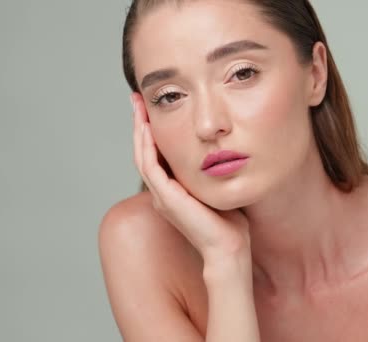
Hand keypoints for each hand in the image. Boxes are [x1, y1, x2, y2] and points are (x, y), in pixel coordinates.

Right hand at [131, 93, 250, 260]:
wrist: (229, 248)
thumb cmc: (230, 224)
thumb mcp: (219, 188)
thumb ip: (214, 172)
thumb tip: (224, 151)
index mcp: (173, 192)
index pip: (156, 155)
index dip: (152, 131)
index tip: (153, 108)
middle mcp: (163, 193)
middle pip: (144, 152)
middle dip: (141, 124)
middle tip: (137, 99)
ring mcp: (162, 197)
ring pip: (142, 156)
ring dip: (139, 130)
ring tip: (138, 106)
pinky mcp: (167, 199)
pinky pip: (151, 167)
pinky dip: (147, 146)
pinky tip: (148, 127)